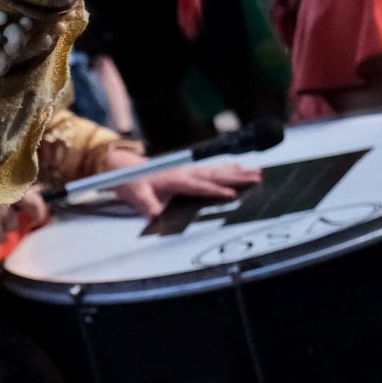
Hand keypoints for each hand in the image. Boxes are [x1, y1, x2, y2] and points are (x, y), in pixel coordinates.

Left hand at [115, 156, 259, 215]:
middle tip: (256, 177)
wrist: (125, 169)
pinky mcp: (190, 170)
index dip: (215, 191)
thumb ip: (147, 205)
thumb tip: (156, 215)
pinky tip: (240, 167)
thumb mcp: (136, 196)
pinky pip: (212, 168)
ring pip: (217, 170)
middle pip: (215, 174)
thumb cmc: (132, 183)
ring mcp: (189, 170)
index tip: (231, 195)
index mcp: (175, 179)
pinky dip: (228, 167)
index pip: (199, 186)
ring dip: (237, 171)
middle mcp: (185, 172)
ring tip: (256, 172)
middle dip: (237, 177)